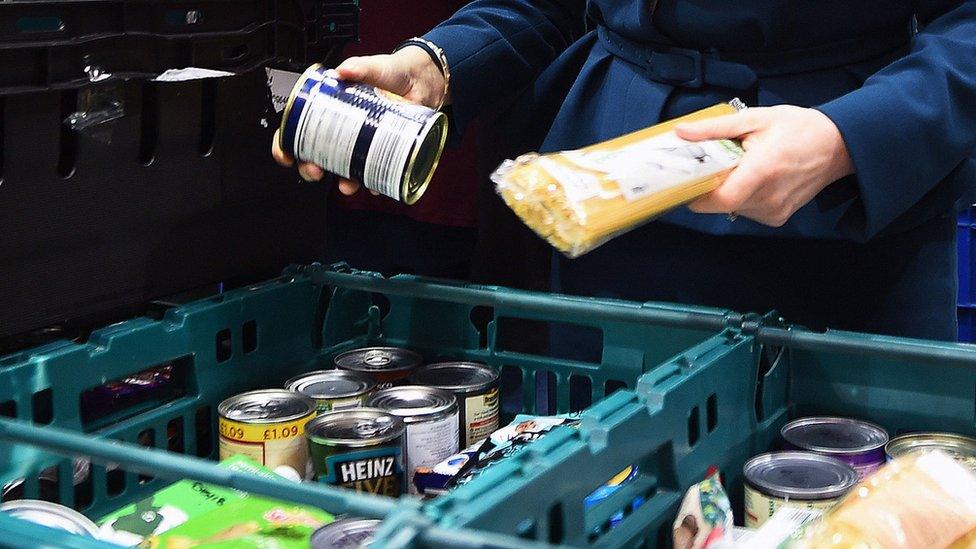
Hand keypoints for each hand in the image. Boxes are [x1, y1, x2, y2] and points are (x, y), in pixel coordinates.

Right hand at [271, 46, 448, 194]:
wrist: (423, 81)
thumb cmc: (393, 73)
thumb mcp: (374, 67)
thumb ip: (359, 66)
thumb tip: (343, 71)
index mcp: (330, 108)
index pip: (298, 128)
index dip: (286, 144)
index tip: (285, 154)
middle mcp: (342, 129)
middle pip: (315, 154)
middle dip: (310, 168)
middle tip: (314, 170)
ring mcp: (362, 143)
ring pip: (343, 169)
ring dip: (342, 182)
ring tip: (346, 184)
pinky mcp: (383, 152)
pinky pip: (375, 173)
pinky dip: (374, 182)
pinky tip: (374, 185)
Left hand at [675, 105, 854, 226]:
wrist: (838, 145)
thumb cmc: (798, 128)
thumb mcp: (755, 119)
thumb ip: (715, 128)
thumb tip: (681, 132)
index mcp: (762, 171)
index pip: (719, 199)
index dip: (697, 194)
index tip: (687, 180)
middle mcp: (769, 197)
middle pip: (721, 204)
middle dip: (710, 186)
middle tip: (714, 165)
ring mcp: (774, 211)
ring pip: (731, 209)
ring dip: (727, 191)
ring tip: (741, 168)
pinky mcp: (778, 218)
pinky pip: (746, 211)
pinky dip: (742, 197)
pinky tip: (755, 179)